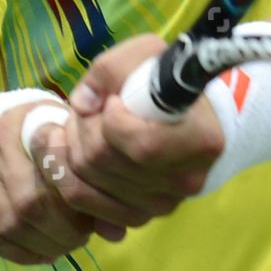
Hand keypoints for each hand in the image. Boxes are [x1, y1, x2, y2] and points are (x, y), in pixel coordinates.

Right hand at [0, 102, 120, 266]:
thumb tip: (117, 233)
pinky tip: (39, 253)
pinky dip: (16, 252)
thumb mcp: (72, 139)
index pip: (52, 171)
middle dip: (59, 233)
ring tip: (62, 246)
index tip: (92, 220)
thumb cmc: (50, 132)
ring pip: (6, 224)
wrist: (3, 123)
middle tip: (81, 239)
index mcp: (26, 119)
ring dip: (40, 246)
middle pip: (28, 204)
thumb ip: (93, 180)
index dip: (74, 206)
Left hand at [28, 35, 225, 229]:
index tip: (113, 100)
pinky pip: (85, 205)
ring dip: (71, 147)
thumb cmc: (166, 80)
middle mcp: (185, 180)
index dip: (113, 121)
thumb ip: (112, 68)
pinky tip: (77, 151)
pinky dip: (69, 175)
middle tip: (88, 107)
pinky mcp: (140, 215)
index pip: (142, 145)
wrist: (186, 115)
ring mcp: (162, 204)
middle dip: (82, 126)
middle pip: (104, 161)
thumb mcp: (147, 55)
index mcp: (201, 140)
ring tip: (84, 124)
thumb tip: (83, 104)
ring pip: (87, 183)